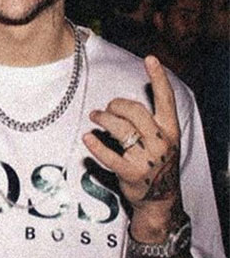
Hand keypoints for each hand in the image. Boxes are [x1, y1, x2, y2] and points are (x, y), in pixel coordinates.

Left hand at [82, 56, 180, 214]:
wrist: (160, 198)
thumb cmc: (155, 161)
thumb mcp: (162, 139)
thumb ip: (149, 120)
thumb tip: (122, 101)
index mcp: (170, 130)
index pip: (166, 99)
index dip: (158, 77)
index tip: (150, 59)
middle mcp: (161, 141)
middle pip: (134, 111)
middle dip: (115, 105)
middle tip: (104, 109)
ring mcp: (146, 158)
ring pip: (120, 129)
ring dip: (103, 119)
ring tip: (94, 118)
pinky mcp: (131, 172)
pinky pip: (110, 155)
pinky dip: (96, 145)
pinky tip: (87, 138)